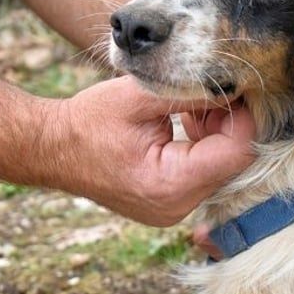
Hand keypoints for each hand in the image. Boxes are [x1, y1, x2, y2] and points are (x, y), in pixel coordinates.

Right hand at [55, 75, 255, 225]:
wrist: (51, 149)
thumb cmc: (88, 122)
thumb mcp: (140, 97)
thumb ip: (190, 92)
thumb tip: (234, 85)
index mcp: (171, 183)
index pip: (237, 152)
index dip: (242, 117)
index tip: (234, 88)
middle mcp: (177, 206)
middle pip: (232, 160)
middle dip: (227, 123)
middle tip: (208, 91)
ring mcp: (174, 209)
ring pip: (221, 165)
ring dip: (214, 132)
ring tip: (188, 106)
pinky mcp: (171, 203)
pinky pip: (204, 172)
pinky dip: (201, 145)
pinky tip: (183, 122)